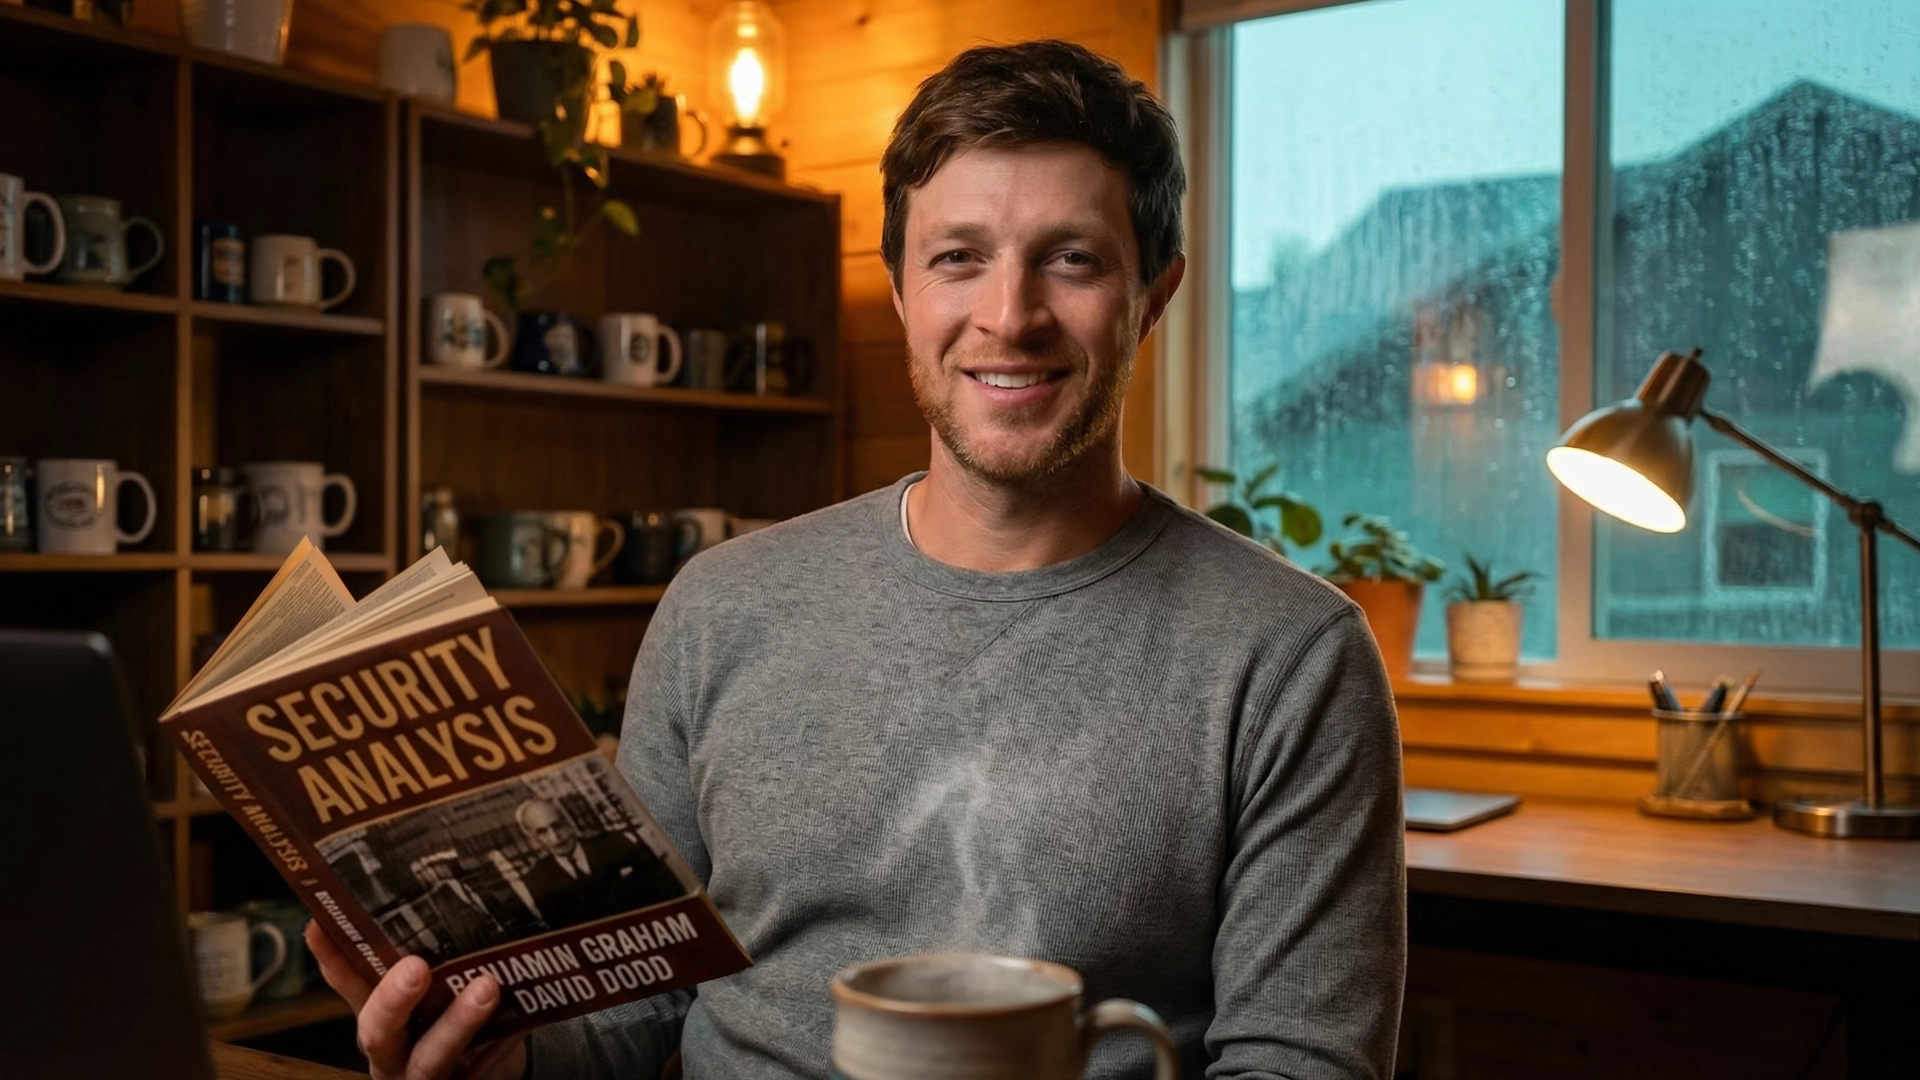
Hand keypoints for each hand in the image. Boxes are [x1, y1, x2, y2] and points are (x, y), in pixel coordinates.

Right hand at [307, 921, 527, 1079]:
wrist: (489, 1070)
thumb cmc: (450, 1019)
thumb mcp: (429, 991)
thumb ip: (420, 957)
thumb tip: (425, 888)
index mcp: (379, 1021)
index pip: (350, 986)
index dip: (333, 960)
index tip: (319, 923)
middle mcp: (393, 1052)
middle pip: (379, 1032)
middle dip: (393, 1000)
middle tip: (415, 967)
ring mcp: (426, 1075)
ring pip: (432, 1058)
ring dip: (458, 1023)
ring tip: (486, 988)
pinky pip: (484, 1066)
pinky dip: (504, 1041)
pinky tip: (521, 1017)